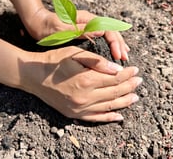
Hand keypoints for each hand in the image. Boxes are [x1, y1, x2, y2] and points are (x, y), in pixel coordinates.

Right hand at [19, 46, 141, 121]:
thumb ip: (97, 61)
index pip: (114, 78)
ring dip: (124, 101)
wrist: (33, 76)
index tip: (135, 69)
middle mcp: (85, 97)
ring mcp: (79, 108)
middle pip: (114, 92)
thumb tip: (117, 69)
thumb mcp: (75, 54)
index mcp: (86, 80)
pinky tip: (119, 116)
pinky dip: (109, 117)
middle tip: (139, 81)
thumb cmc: (53, 61)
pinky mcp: (74, 114)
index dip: (127, 74)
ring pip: (109, 106)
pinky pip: (96, 118)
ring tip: (135, 97)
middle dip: (129, 86)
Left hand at [25, 8, 129, 60]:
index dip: (114, 42)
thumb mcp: (61, 29)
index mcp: (86, 19)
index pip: (107, 29)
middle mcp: (89, 20)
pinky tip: (112, 50)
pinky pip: (102, 36)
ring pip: (108, 33)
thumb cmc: (47, 26)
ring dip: (117, 43)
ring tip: (124, 55)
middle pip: (111, 30)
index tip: (118, 56)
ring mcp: (87, 25)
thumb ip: (79, 30)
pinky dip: (109, 43)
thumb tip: (100, 32)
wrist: (37, 22)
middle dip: (119, 44)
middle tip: (125, 58)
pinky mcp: (85, 30)